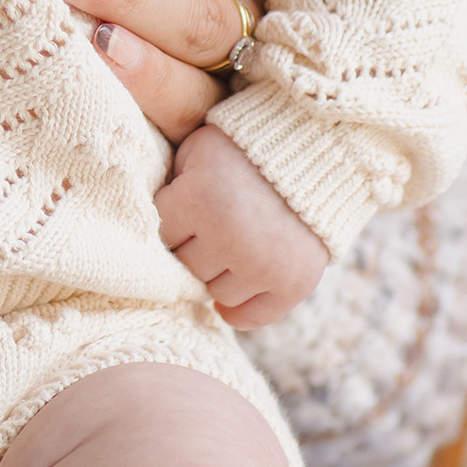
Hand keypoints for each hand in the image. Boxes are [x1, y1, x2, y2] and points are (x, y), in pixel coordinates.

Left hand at [156, 125, 327, 328]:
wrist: (318, 151)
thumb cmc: (244, 149)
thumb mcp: (198, 150)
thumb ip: (172, 186)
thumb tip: (148, 233)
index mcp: (200, 199)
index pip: (160, 236)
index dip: (172, 222)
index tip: (187, 209)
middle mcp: (230, 237)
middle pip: (186, 267)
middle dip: (194, 247)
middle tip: (213, 226)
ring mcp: (263, 264)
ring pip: (215, 294)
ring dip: (220, 274)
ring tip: (234, 245)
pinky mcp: (293, 282)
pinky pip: (250, 317)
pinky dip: (240, 311)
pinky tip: (237, 288)